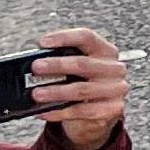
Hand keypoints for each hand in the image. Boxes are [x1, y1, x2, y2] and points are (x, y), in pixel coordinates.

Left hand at [27, 27, 128, 149]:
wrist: (100, 112)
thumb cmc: (83, 83)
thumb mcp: (77, 68)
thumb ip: (62, 61)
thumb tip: (33, 61)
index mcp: (106, 51)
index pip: (86, 37)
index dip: (64, 38)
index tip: (42, 42)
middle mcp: (115, 69)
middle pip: (83, 64)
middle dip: (57, 65)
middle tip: (36, 68)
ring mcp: (115, 90)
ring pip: (81, 90)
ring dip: (56, 92)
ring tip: (36, 94)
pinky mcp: (112, 110)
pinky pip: (81, 111)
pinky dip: (59, 112)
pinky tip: (44, 111)